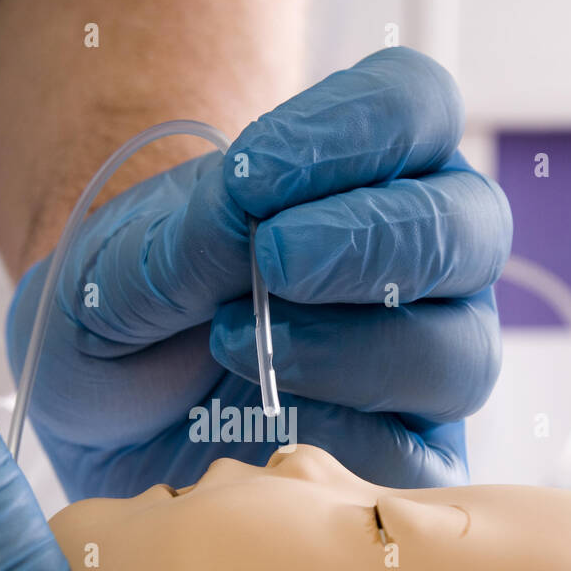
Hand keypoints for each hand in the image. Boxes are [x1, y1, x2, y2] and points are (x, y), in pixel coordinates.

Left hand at [9, 47, 510, 498]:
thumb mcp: (114, 267)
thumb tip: (246, 218)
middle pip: (470, 229)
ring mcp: (425, 367)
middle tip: (273, 256)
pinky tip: (268, 422)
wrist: (100, 420)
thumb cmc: (125, 313)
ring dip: (356, 347)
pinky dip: (350, 439)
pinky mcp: (407, 460)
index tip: (254, 173)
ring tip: (239, 343)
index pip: (418, 110)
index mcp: (369, 174)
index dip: (359, 128)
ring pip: (461, 353)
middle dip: (373, 239)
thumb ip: (180, 241)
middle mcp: (421, 265)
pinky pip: (422, 461)